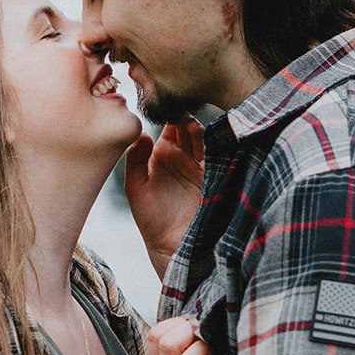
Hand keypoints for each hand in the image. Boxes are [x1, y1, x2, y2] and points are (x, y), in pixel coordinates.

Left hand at [124, 117, 204, 279]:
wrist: (174, 246)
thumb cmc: (152, 220)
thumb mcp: (136, 188)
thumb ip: (135, 160)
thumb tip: (143, 134)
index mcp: (163, 155)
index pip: (170, 126)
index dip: (169, 115)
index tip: (167, 108)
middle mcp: (184, 157)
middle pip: (189, 127)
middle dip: (186, 117)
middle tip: (181, 114)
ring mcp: (201, 165)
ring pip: (204, 138)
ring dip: (198, 130)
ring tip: (190, 127)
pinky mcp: (216, 175)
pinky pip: (218, 154)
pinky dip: (216, 144)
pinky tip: (209, 137)